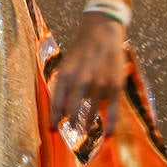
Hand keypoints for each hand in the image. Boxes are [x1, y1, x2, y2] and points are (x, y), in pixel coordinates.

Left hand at [49, 11, 126, 125]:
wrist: (102, 32)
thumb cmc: (82, 50)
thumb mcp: (66, 64)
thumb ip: (62, 85)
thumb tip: (59, 109)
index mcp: (66, 75)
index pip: (57, 102)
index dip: (54, 118)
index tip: (52, 129)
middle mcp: (81, 81)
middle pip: (73, 110)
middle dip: (71, 123)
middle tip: (71, 130)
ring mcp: (99, 84)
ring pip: (92, 112)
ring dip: (87, 123)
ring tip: (84, 130)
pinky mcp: (115, 86)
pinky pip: (113, 110)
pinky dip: (110, 123)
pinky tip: (108, 134)